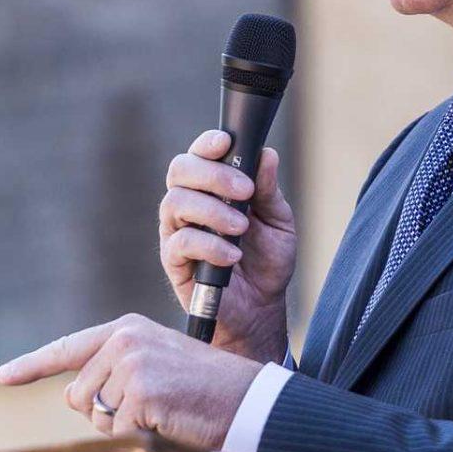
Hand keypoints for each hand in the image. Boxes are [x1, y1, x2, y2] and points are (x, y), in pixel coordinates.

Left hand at [0, 314, 261, 449]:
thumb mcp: (157, 367)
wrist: (247, 400)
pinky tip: (167, 423)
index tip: (4, 377)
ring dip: (123, 428)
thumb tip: (73, 399)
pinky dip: (138, 439)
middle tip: (150, 409)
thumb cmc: (204, 391)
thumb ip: (115, 372)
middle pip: (78, 396)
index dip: (32, 365)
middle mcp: (123, 341)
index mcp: (126, 329)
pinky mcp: (140, 393)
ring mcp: (130, 365)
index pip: (69, 349)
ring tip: (162, 413)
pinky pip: (117, 434)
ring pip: (95, 418)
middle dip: (104, 414)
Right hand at [160, 131, 295, 361]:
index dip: (206, 144)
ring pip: (176, 202)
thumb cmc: (266, 261)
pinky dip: (210, 245)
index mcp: (210, 188)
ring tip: (242, 228)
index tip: (225, 143)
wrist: (261, 308)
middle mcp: (188, 204)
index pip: (198, 155)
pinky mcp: (174, 261)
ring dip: (213, 210)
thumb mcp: (278, 221)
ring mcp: (177, 231)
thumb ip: (268, 190)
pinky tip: (233, 255)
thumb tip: (266, 155)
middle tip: (244, 191)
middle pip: (180, 170)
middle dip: (212, 174)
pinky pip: (181, 242)